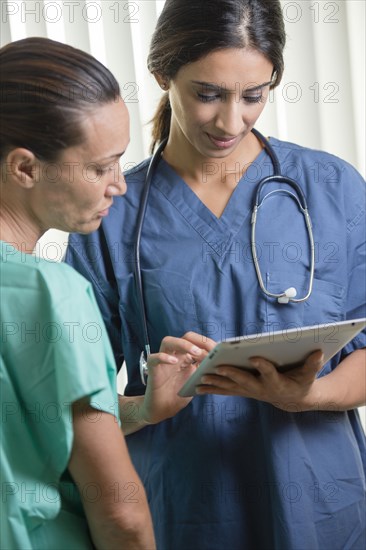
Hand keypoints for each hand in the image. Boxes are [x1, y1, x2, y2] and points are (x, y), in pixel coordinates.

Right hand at [140, 332, 215, 423]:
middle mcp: (175, 355)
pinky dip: (163, 357)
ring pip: (168, 341)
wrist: (162, 410)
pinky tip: (174, 362)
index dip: (208, 344)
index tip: (219, 350)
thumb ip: (204, 372)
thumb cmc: (179, 395)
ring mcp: (163, 361)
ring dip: (183, 344)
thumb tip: (220, 364)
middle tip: (209, 350)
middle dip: (198, 340)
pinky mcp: (152, 370)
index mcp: (187, 357)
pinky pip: (154, 358)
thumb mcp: (196, 382)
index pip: (197, 342)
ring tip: (195, 352)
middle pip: (185, 337)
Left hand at [195, 350, 323, 410]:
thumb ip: (313, 364)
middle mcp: (262, 389)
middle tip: (217, 368)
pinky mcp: (244, 392)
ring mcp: (251, 391)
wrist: (295, 400)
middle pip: (244, 381)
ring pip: (231, 388)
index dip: (263, 366)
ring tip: (199, 380)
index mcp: (277, 382)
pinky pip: (226, 391)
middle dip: (230, 374)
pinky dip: (213, 389)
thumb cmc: (302, 383)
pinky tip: (198, 387)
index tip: (255, 357)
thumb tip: (319, 351)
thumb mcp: (310, 374)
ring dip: (215, 384)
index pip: (269, 373)